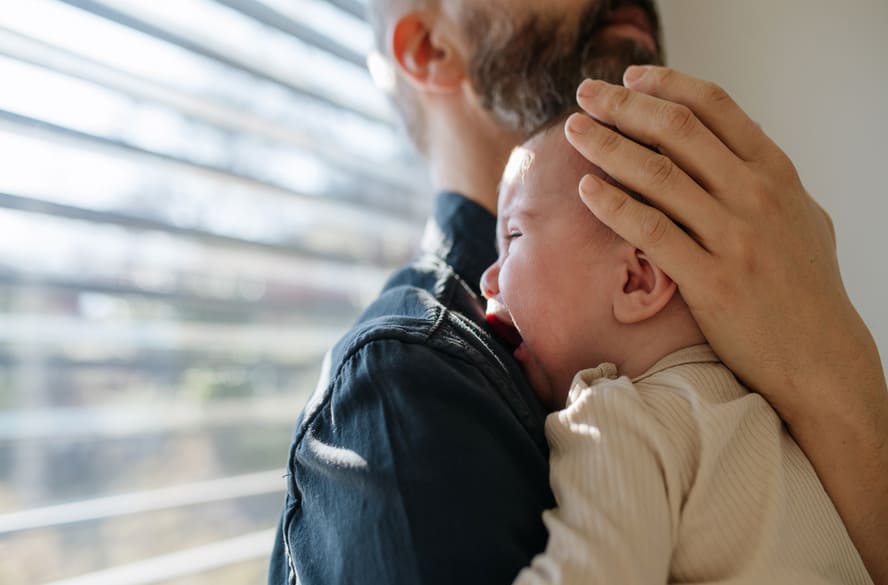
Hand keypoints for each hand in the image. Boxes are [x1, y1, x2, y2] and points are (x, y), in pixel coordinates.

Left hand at [564, 66, 886, 582]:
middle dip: (624, 105)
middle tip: (586, 94)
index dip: (668, 85)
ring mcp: (735, 237)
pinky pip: (652, 231)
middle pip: (679, 131)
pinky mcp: (711, 280)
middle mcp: (757, 196)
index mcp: (776, 173)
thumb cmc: (805, 287)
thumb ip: (763, 181)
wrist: (821, 357)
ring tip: (574, 132)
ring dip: (608, 147)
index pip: (717, 108)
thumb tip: (726, 150)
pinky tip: (586, 189)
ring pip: (658, 175)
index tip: (631, 76)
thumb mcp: (799, 218)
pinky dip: (615, 205)